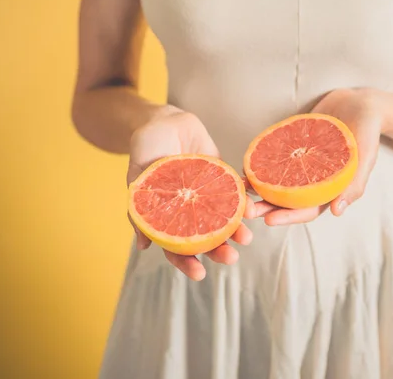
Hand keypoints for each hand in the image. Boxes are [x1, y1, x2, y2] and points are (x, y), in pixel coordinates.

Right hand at [127, 107, 255, 280]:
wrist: (165, 119)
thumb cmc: (146, 147)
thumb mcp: (138, 176)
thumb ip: (140, 208)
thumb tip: (144, 245)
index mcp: (168, 216)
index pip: (176, 247)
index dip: (187, 262)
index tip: (200, 274)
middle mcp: (190, 210)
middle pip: (205, 238)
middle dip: (218, 251)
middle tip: (231, 257)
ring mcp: (207, 194)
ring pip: (224, 219)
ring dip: (236, 230)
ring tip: (247, 237)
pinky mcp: (222, 177)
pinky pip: (236, 191)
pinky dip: (246, 199)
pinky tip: (254, 206)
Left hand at [253, 88, 382, 224]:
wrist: (360, 103)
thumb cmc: (368, 131)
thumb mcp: (366, 156)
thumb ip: (354, 183)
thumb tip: (337, 212)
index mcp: (330, 189)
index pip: (307, 210)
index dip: (288, 216)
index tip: (269, 220)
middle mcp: (313, 180)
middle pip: (288, 200)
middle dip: (266, 207)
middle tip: (245, 211)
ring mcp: (301, 163)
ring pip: (277, 181)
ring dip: (258, 187)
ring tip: (238, 190)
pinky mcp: (293, 146)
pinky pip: (274, 158)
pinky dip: (260, 163)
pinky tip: (245, 165)